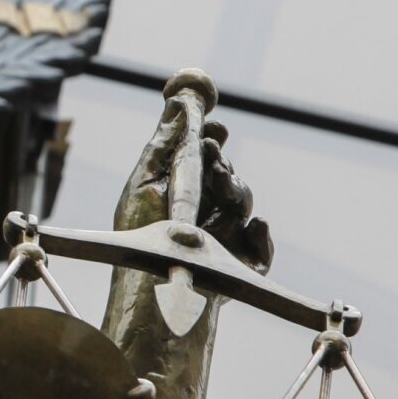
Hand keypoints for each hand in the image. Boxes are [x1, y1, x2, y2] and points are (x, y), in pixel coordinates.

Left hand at [114, 100, 273, 275]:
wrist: (145, 297)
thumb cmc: (135, 243)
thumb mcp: (144, 186)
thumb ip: (163, 146)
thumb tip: (178, 101)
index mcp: (180, 190)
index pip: (203, 156)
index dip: (210, 137)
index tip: (213, 127)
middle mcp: (205, 210)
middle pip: (226, 174)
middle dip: (221, 162)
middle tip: (212, 150)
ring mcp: (226, 235)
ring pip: (243, 201)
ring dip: (235, 188)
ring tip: (220, 181)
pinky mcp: (242, 263)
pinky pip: (262, 244)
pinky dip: (260, 233)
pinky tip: (254, 223)